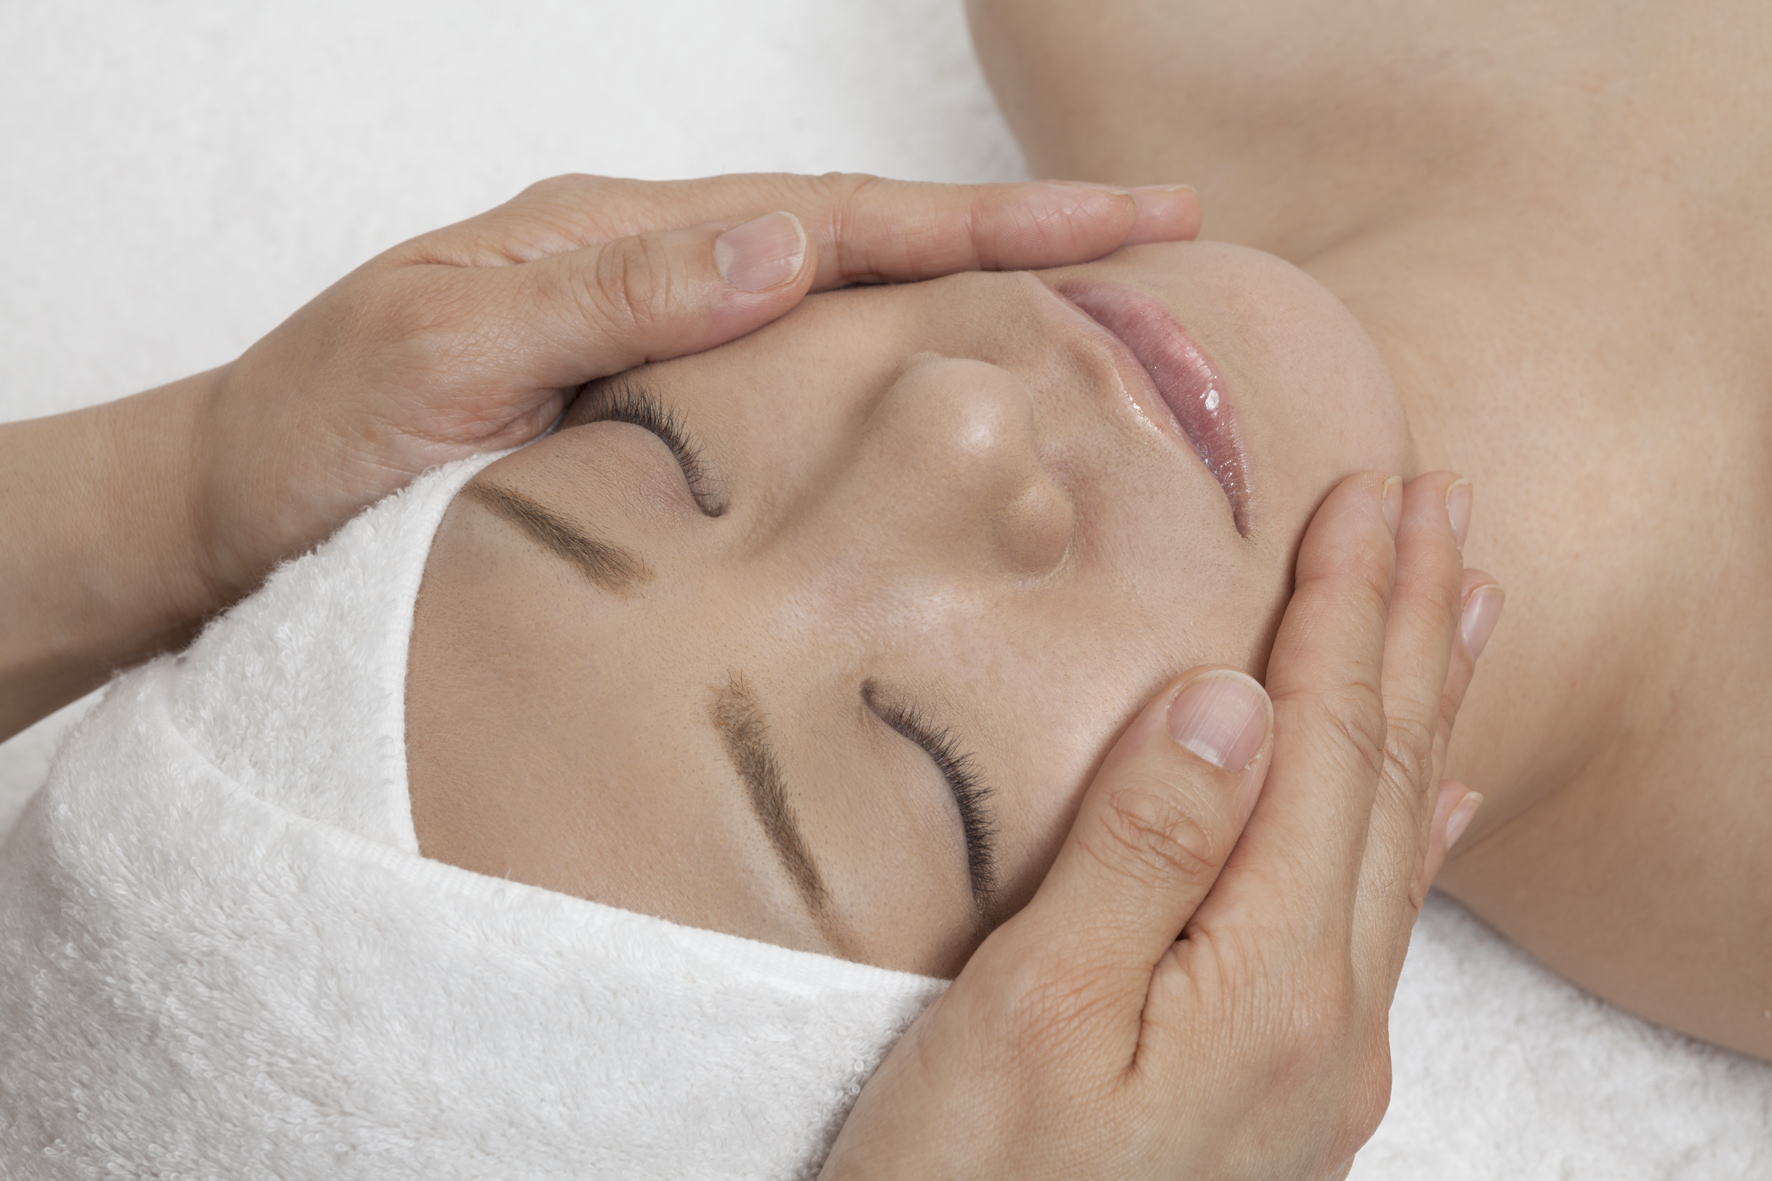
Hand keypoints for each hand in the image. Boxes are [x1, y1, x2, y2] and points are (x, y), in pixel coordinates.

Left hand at [193, 172, 1198, 600]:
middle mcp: (652, 278)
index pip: (841, 221)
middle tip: (1163, 248)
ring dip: (966, 304)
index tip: (1131, 220)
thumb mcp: (442, 354)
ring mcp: (652, 342)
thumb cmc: (312, 436)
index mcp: (619, 244)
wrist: (226, 510)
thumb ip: (607, 299)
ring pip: (837, 310)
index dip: (992, 222)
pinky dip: (881, 379)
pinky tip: (936, 407)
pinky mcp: (646, 417)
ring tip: (1093, 317)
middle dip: (1019, 241)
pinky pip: (788, 385)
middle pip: (867, 243)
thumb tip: (782, 244)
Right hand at [819, 472, 1502, 1179]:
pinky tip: (1439, 803)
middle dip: (1411, 629)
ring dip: (1426, 710)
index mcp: (1266, 981)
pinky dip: (1415, 836)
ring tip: (1464, 604)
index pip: (1324, 747)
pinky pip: (1380, 923)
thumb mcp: (1028, 1014)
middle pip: (1384, 778)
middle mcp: (1327, 1018)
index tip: (1372, 493)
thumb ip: (1142, 853)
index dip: (1347, 611)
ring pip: (1395, 841)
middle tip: (1438, 503)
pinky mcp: (1288, 1091)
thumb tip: (1233, 701)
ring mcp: (1320, 1063)